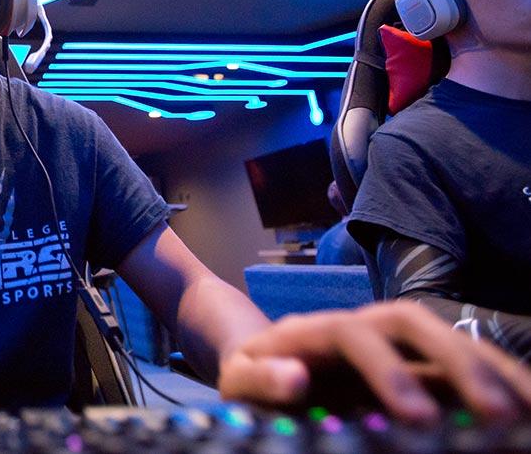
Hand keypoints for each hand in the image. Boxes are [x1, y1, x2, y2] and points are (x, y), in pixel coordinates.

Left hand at [217, 301, 530, 422]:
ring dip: (489, 369)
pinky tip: (521, 409)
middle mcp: (358, 326)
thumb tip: (295, 377)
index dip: (389, 371)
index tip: (419, 417)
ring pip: (444, 338)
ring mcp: (388, 343)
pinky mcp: (410, 365)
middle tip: (497, 413)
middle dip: (458, 362)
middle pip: (413, 323)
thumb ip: (260, 379)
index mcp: (314, 330)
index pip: (355, 334)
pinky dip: (492, 380)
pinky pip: (457, 366)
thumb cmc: (248, 378)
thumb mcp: (239, 382)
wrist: (259, 367)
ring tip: (527, 411)